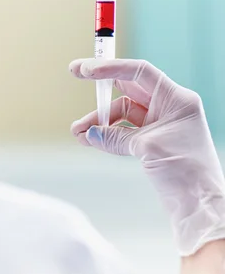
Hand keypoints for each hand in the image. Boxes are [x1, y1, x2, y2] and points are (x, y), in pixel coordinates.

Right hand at [69, 58, 224, 256]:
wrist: (200, 205)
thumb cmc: (186, 172)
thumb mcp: (147, 148)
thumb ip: (115, 136)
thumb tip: (88, 133)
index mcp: (176, 99)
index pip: (139, 73)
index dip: (110, 68)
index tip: (84, 70)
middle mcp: (169, 107)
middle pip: (127, 91)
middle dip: (100, 92)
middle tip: (74, 75)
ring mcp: (160, 124)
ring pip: (121, 114)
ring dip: (98, 121)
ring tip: (78, 133)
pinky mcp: (152, 141)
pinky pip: (123, 131)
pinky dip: (106, 135)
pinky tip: (90, 141)